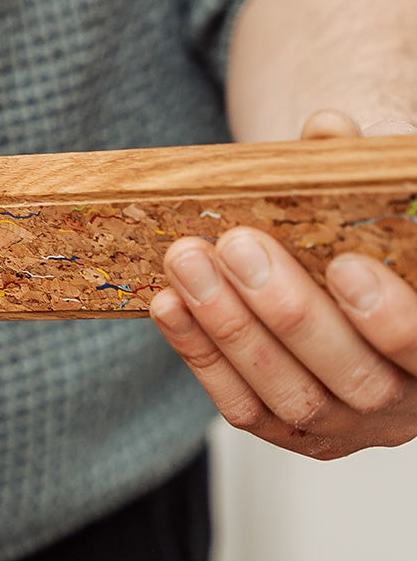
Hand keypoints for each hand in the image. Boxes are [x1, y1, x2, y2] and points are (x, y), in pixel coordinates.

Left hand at [150, 112, 416, 459]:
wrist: (339, 293)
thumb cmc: (368, 249)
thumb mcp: (372, 212)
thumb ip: (359, 176)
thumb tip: (326, 128)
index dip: (391, 315)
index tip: (346, 263)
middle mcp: (402, 404)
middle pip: (352, 376)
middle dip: (288, 309)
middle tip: (238, 246)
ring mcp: (343, 428)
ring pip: (287, 395)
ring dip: (228, 327)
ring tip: (187, 262)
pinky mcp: (288, 433)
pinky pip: (240, 405)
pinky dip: (199, 352)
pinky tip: (168, 304)